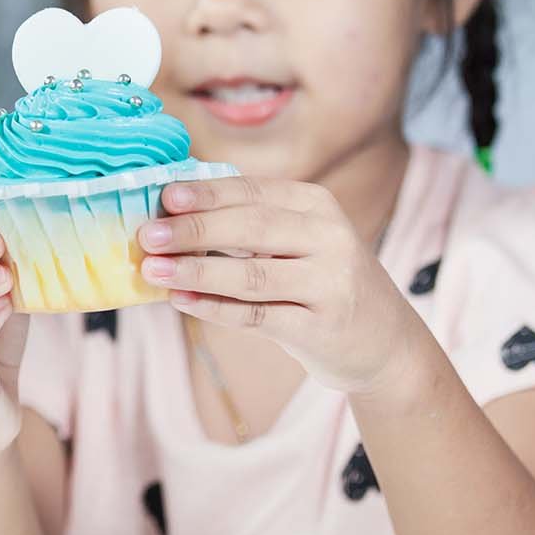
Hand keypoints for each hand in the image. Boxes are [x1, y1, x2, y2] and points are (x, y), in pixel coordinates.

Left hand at [137, 177, 423, 393]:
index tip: (165, 197)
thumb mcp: (301, 240)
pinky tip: (181, 301)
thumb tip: (172, 213)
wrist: (386, 343)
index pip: (253, 191)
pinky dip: (214, 308)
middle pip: (251, 229)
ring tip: (153, 270)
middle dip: (194, 230)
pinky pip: (256, 316)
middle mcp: (329, 238)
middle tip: (148, 235)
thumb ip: (248, 224)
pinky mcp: (320, 328)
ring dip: (196, 271)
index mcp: (317, 206)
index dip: (206, 194)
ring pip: (251, 275)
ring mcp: (329, 284)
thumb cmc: (323, 281)